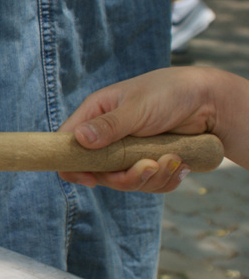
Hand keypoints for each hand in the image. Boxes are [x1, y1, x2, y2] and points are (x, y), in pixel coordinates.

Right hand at [57, 66, 246, 191]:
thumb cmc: (169, 93)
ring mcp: (128, 152)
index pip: (68, 143)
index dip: (72, 164)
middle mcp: (107, 136)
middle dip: (125, 176)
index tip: (90, 179)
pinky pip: (149, 185)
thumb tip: (79, 139)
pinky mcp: (148, 162)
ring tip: (173, 159)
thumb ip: (109, 125)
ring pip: (125, 182)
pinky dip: (166, 179)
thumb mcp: (137, 107)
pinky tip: (180, 163)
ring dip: (152, 177)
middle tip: (149, 166)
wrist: (211, 101)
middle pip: (98, 171)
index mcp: (95, 115)